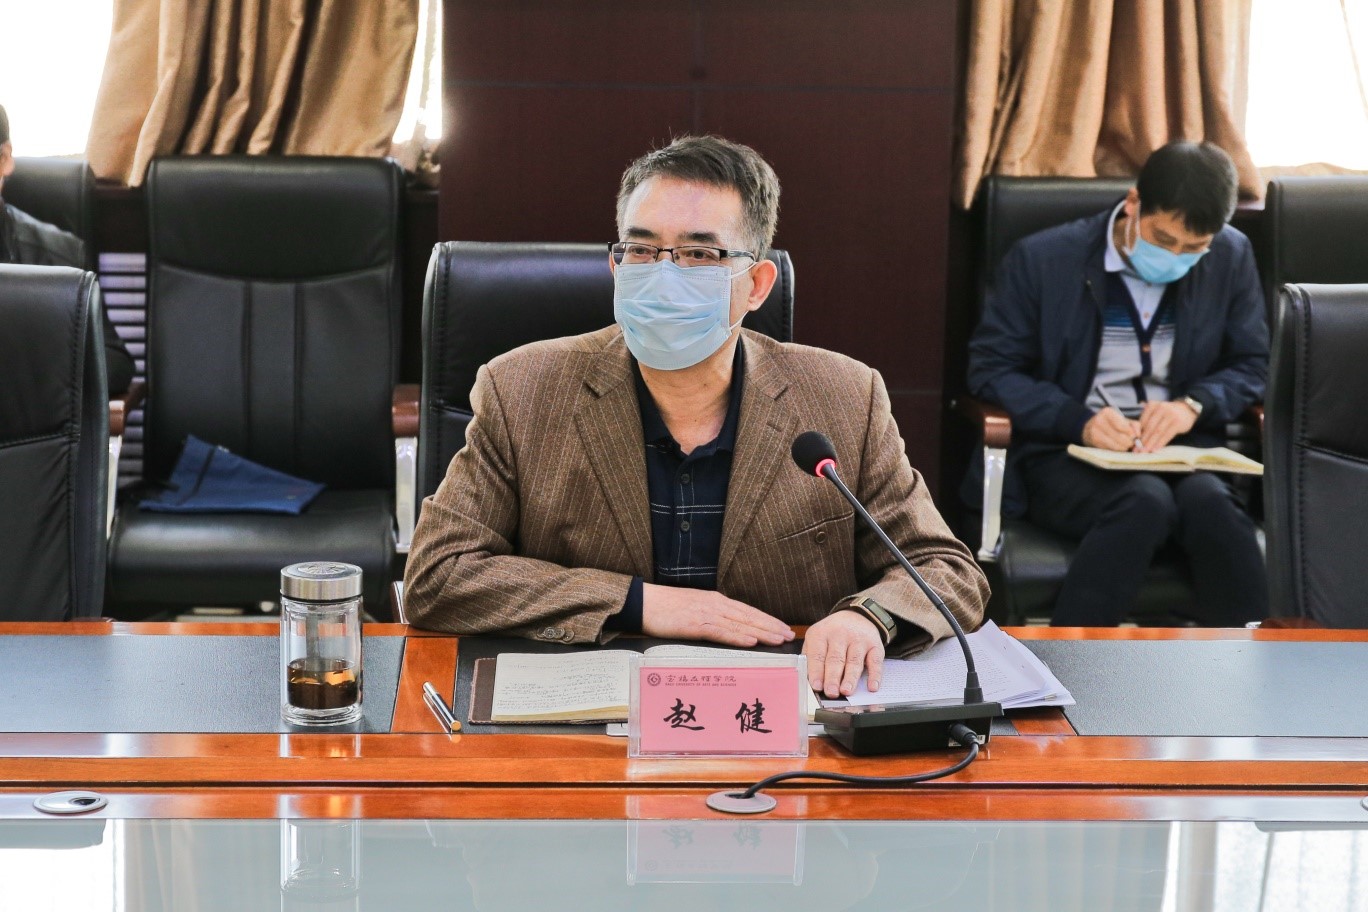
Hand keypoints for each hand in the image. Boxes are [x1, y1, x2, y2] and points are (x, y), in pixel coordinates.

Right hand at [641, 584, 794, 646]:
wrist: (642, 602)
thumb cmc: (664, 608)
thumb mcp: (693, 610)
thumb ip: (710, 617)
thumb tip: (727, 629)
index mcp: (715, 601)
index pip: (747, 611)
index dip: (766, 620)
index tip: (782, 627)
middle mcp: (714, 605)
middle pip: (749, 616)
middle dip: (771, 626)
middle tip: (788, 635)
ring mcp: (705, 613)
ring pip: (740, 624)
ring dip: (761, 632)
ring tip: (778, 639)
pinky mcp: (695, 624)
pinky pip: (721, 632)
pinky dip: (738, 637)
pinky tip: (751, 641)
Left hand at [803, 610, 885, 698]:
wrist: (856, 616)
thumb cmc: (832, 634)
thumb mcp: (816, 638)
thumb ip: (810, 657)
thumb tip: (809, 680)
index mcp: (821, 633)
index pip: (817, 655)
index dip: (817, 672)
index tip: (817, 686)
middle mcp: (840, 634)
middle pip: (836, 659)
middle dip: (833, 678)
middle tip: (831, 692)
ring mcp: (858, 639)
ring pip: (854, 661)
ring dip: (850, 678)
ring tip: (846, 691)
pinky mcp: (875, 645)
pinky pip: (875, 661)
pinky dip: (875, 675)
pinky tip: (872, 686)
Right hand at [1082, 408, 1141, 451]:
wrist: (1090, 427)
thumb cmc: (1111, 423)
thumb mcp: (1123, 420)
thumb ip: (1134, 425)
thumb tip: (1138, 435)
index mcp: (1107, 412)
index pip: (1122, 426)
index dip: (1131, 433)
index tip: (1134, 436)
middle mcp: (1099, 421)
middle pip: (1120, 437)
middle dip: (1129, 442)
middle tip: (1131, 443)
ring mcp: (1094, 432)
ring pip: (1116, 445)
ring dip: (1123, 447)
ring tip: (1125, 445)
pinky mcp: (1093, 442)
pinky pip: (1110, 449)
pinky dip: (1116, 450)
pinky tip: (1116, 446)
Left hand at [1136, 400, 1197, 451]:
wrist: (1186, 410)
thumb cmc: (1167, 415)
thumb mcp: (1156, 413)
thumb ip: (1147, 421)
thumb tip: (1135, 438)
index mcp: (1152, 405)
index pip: (1142, 422)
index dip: (1137, 434)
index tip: (1132, 444)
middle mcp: (1161, 408)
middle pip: (1149, 427)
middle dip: (1142, 440)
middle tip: (1137, 450)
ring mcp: (1170, 414)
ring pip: (1157, 432)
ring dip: (1150, 443)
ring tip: (1145, 451)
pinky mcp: (1177, 422)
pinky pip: (1167, 435)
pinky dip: (1160, 443)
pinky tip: (1155, 449)